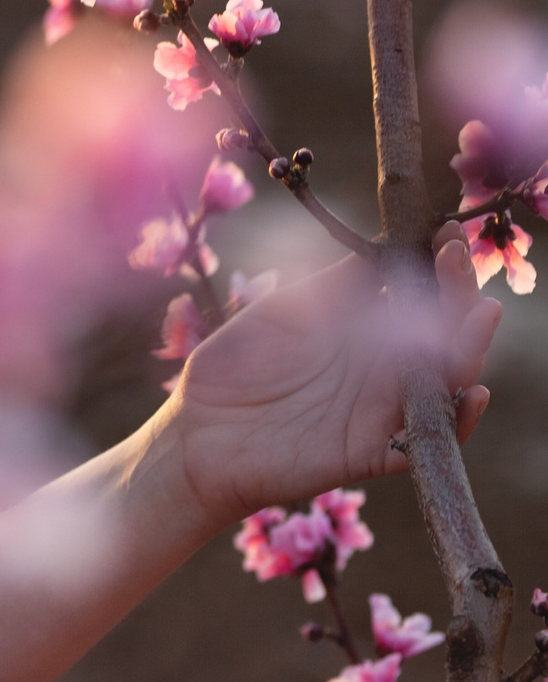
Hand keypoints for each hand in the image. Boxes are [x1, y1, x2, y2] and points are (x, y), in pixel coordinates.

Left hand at [169, 224, 501, 526]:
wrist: (198, 430)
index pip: (415, 295)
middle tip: (458, 255)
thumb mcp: (283, 311)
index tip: (446, 230)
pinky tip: (472, 393)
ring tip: (481, 312)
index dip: (434, 264)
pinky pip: (431, 442)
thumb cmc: (236, 366)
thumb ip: (332, 286)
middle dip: (457, 294)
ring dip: (470, 347)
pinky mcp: (374, 451)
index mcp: (361, 332)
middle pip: (441, 333)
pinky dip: (460, 421)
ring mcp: (382, 409)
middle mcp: (382, 369)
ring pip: (446, 382)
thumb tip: (380, 245)